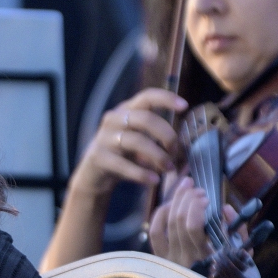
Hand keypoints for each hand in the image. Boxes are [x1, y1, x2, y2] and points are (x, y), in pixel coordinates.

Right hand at [70, 88, 188, 198]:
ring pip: (136, 141)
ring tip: (169, 169)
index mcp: (126, 110)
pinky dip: (142, 174)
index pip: (147, 97)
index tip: (185, 106)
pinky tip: (154, 180)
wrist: (93, 175)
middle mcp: (114, 119)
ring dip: (158, 156)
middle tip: (176, 152)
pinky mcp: (98, 157)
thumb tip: (183, 145)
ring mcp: (104, 137)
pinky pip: (124, 165)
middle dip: (166, 135)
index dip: (166, 98)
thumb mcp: (139, 141)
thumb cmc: (122, 155)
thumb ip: (157, 138)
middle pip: (145, 119)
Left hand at [146, 175, 238, 268]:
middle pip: (179, 219)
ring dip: (177, 200)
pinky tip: (171, 204)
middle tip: (199, 190)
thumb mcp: (242, 254)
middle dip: (188, 197)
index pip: (193, 227)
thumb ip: (238, 230)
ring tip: (187, 188)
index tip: (209, 199)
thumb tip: (226, 208)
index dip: (197, 207)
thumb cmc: (230, 273)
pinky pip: (155, 232)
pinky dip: (160, 214)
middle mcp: (185, 259)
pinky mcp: (162, 259)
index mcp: (206, 258)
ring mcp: (172, 260)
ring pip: (168, 221)